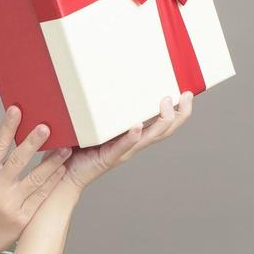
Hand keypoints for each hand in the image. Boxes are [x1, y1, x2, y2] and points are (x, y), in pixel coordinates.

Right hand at [0, 105, 73, 253]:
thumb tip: (16, 137)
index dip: (7, 127)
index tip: (16, 110)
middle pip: (17, 161)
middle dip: (33, 142)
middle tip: (47, 127)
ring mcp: (10, 204)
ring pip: (35, 179)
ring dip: (52, 162)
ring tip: (66, 149)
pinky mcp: (23, 217)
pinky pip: (41, 196)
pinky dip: (53, 182)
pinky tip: (62, 170)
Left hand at [60, 92, 194, 190]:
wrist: (66, 173)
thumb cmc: (80, 147)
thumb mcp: (96, 123)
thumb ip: (102, 107)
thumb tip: (100, 79)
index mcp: (133, 136)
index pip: (161, 124)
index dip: (177, 112)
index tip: (186, 94)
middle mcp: (132, 144)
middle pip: (164, 130)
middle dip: (179, 114)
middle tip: (187, 96)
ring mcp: (122, 151)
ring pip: (150, 138)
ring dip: (161, 121)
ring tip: (166, 103)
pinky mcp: (108, 158)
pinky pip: (123, 146)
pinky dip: (131, 137)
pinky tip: (137, 126)